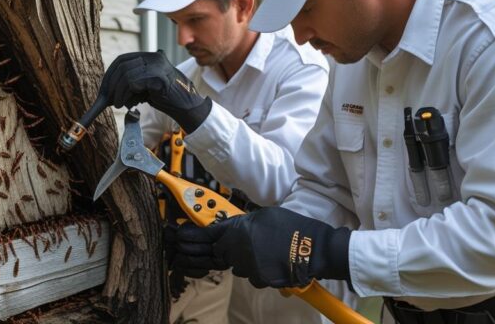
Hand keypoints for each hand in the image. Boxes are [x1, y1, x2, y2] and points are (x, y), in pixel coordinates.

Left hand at [101, 51, 211, 131]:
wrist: (187, 106)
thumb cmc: (166, 98)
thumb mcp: (146, 86)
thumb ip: (131, 83)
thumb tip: (108, 89)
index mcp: (150, 57)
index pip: (122, 59)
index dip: (110, 74)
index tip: (104, 89)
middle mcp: (154, 57)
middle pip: (122, 65)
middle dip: (111, 83)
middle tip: (107, 99)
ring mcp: (157, 65)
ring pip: (126, 74)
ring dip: (118, 92)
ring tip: (118, 104)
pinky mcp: (159, 76)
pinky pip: (134, 82)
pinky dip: (126, 94)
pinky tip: (127, 104)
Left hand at [170, 207, 351, 288]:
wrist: (316, 248)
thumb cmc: (293, 227)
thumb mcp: (264, 215)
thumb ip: (243, 222)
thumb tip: (232, 228)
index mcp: (238, 231)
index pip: (207, 235)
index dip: (191, 236)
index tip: (178, 237)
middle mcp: (239, 251)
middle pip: (219, 253)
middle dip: (216, 250)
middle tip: (213, 250)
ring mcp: (248, 268)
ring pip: (237, 265)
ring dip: (244, 258)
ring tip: (266, 249)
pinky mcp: (260, 280)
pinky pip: (252, 274)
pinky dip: (258, 268)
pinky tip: (272, 259)